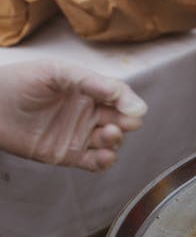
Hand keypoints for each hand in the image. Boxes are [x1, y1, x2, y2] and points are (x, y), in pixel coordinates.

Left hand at [0, 59, 146, 170]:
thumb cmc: (19, 83)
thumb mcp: (57, 72)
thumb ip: (93, 83)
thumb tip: (129, 100)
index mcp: (88, 90)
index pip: (119, 96)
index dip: (129, 102)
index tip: (135, 109)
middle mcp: (88, 113)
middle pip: (121, 120)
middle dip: (127, 122)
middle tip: (125, 123)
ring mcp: (81, 135)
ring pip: (111, 142)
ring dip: (115, 140)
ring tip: (108, 134)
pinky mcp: (71, 155)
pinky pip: (96, 163)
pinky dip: (105, 162)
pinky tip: (105, 156)